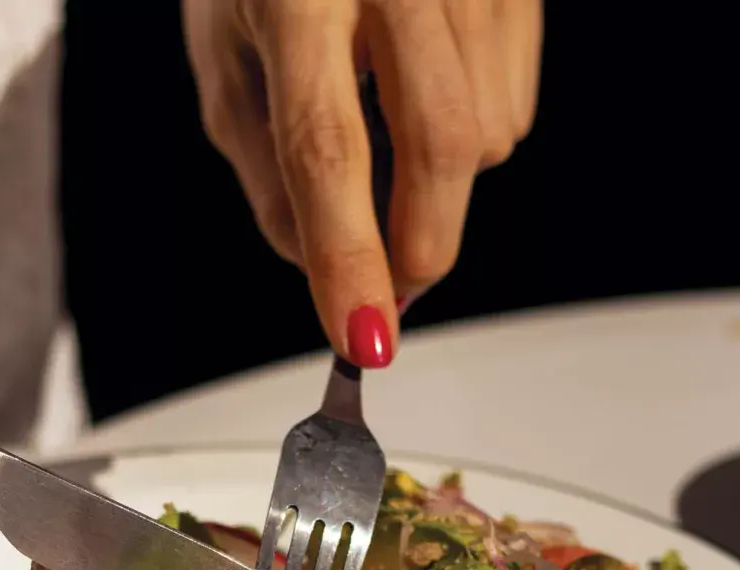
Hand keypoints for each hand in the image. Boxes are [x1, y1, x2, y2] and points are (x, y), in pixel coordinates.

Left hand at [184, 0, 541, 367]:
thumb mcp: (227, 58)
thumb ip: (267, 173)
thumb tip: (323, 273)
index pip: (326, 144)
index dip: (348, 256)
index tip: (364, 340)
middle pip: (440, 145)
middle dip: (417, 249)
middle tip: (386, 294)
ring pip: (486, 138)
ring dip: (439, 191)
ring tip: (389, 148)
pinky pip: (513, 109)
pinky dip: (471, 142)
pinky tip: (424, 100)